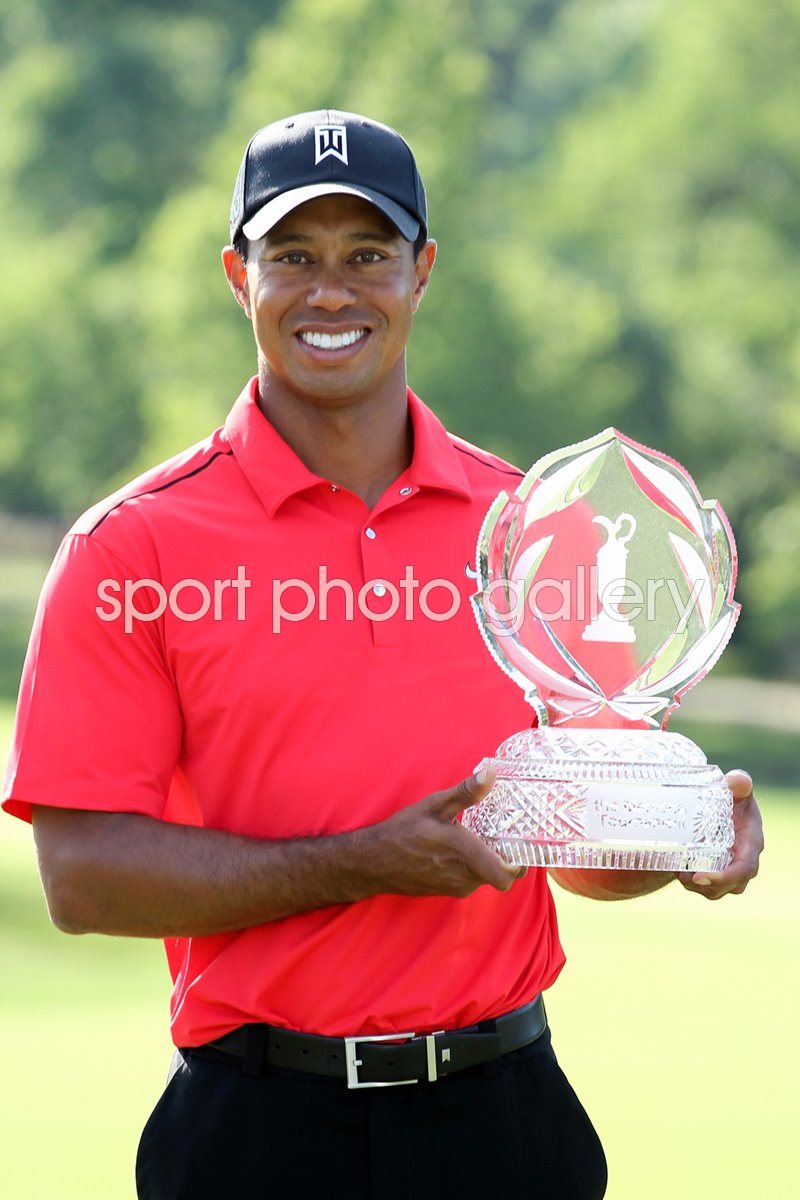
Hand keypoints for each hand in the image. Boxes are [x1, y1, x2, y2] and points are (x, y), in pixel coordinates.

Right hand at [369, 766, 526, 898]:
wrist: (374, 861)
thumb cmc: (404, 831)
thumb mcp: (435, 805)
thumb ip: (467, 792)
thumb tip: (491, 772)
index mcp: (465, 854)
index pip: (507, 874)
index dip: (521, 862)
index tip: (520, 843)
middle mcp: (464, 876)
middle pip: (501, 876)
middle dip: (506, 858)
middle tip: (503, 836)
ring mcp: (455, 887)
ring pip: (486, 878)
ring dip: (488, 862)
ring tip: (481, 839)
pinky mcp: (447, 891)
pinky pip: (471, 881)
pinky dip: (474, 868)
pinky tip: (462, 850)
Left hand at [678, 770, 763, 899]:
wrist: (719, 808)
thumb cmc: (732, 799)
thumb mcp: (736, 788)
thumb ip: (739, 783)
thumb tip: (737, 781)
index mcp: (751, 843)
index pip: (744, 868)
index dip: (725, 877)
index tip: (700, 877)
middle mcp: (743, 860)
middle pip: (731, 885)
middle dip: (709, 886)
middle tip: (686, 877)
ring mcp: (728, 869)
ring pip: (716, 890)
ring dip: (696, 885)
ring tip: (679, 871)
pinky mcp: (714, 872)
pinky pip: (704, 886)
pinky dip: (689, 881)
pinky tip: (676, 868)